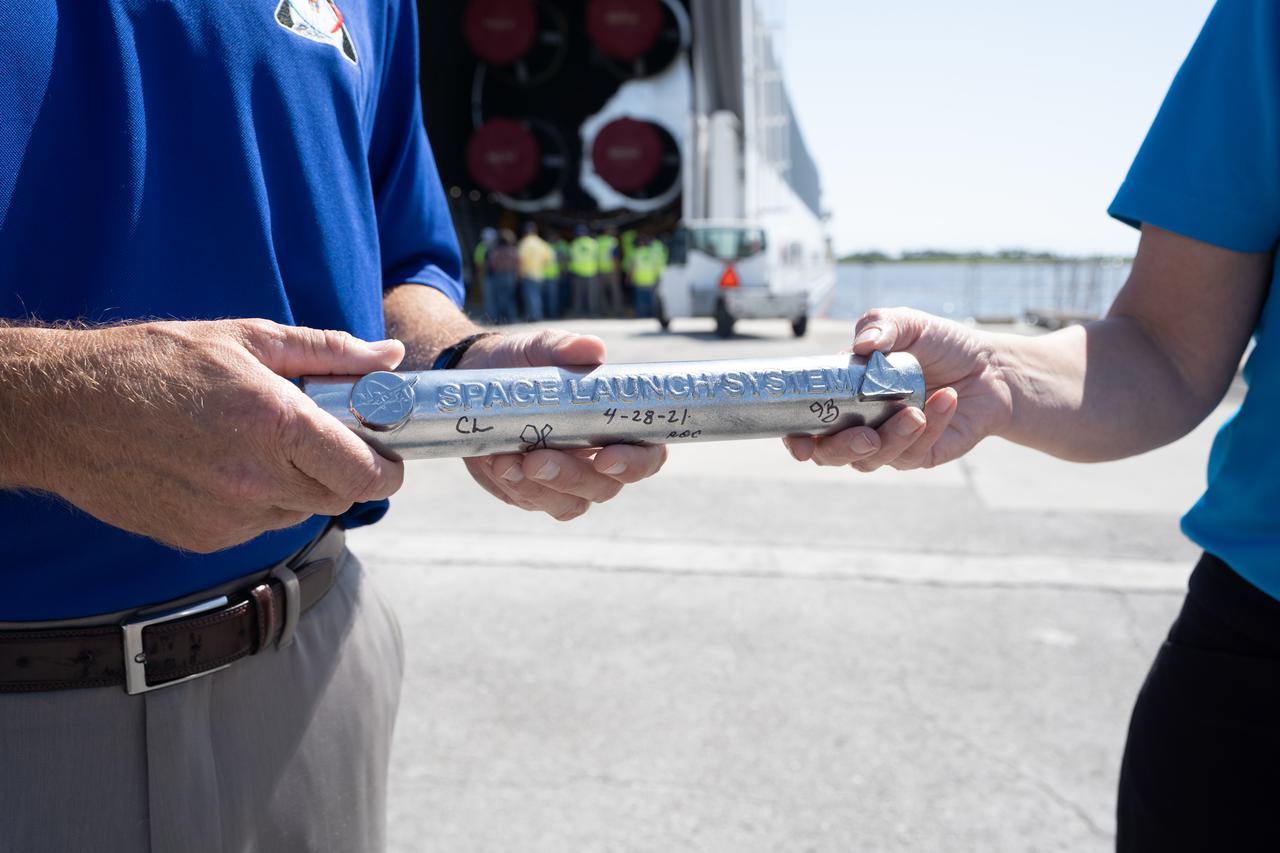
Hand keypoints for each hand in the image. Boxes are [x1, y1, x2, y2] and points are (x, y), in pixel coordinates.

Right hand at [15, 319, 405, 551]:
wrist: (64, 410)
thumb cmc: (155, 363)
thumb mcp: (248, 338)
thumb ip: (330, 352)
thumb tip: (391, 357)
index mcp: (275, 424)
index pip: (366, 472)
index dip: (389, 466)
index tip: (388, 451)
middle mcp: (256, 480)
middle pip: (341, 496)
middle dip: (346, 470)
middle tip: (326, 437)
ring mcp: (229, 517)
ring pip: (301, 512)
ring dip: (301, 485)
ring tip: (263, 444)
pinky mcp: (203, 538)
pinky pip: (259, 525)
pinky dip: (261, 501)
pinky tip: (227, 465)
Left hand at [458, 330, 666, 520]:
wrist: (481, 384)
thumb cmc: (526, 363)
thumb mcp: (541, 348)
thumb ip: (565, 348)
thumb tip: (592, 349)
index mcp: (619, 426)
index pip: (648, 455)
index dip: (635, 463)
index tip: (605, 457)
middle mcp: (600, 460)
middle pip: (605, 487)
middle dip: (571, 478)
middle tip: (537, 460)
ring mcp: (567, 480)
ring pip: (569, 503)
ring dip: (538, 488)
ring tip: (505, 460)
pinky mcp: (534, 491)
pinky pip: (531, 501)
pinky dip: (514, 486)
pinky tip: (495, 463)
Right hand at [783, 307, 1013, 469]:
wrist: (989, 366)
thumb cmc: (940, 344)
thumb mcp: (907, 323)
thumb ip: (881, 326)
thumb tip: (862, 347)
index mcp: (842, 395)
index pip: (806, 424)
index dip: (796, 439)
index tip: (799, 443)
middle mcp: (858, 424)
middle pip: (831, 455)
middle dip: (841, 450)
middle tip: (865, 436)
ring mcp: (888, 444)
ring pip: (871, 460)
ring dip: (891, 440)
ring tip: (917, 413)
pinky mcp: (919, 455)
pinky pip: (912, 454)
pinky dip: (929, 427)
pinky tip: (946, 400)